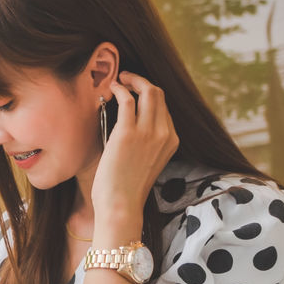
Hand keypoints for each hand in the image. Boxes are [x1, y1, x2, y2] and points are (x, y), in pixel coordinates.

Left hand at [91, 70, 179, 221]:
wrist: (120, 205)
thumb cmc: (125, 189)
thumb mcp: (145, 163)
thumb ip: (145, 144)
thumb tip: (130, 127)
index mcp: (171, 141)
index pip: (164, 108)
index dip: (150, 95)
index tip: (136, 90)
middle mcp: (164, 133)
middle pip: (159, 94)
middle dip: (143, 81)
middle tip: (126, 77)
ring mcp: (148, 132)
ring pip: (148, 91)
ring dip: (132, 80)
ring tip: (119, 78)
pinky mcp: (128, 133)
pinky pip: (127, 100)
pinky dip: (120, 89)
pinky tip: (112, 88)